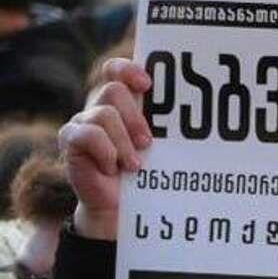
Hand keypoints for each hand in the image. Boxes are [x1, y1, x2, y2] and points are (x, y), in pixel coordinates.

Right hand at [58, 58, 153, 240]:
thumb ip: (169, 128)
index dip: (128, 70)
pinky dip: (106, 151)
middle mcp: (100, 107)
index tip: (148, 84)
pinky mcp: (71, 140)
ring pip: (104, 114)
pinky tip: (112, 167)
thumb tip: (207, 118)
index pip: (115, 70)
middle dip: (136, 117)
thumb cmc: (147, 175)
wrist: (121, 208)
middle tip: (148, 143)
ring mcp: (83, 122)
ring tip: (134, 165)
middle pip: (114, 90)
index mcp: (122, 103)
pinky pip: (87, 134)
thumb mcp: (162, 149)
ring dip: (123, 142)